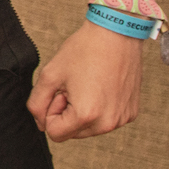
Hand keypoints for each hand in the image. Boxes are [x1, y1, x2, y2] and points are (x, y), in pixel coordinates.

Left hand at [27, 19, 143, 140]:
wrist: (116, 35)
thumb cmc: (82, 51)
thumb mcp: (49, 75)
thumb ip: (37, 103)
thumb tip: (40, 124)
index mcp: (86, 116)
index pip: (55, 133)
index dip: (50, 111)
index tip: (59, 90)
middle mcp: (108, 123)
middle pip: (72, 133)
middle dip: (66, 112)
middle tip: (73, 85)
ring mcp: (122, 119)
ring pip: (89, 128)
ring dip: (82, 111)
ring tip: (87, 84)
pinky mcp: (131, 113)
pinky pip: (106, 120)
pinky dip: (98, 108)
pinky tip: (100, 85)